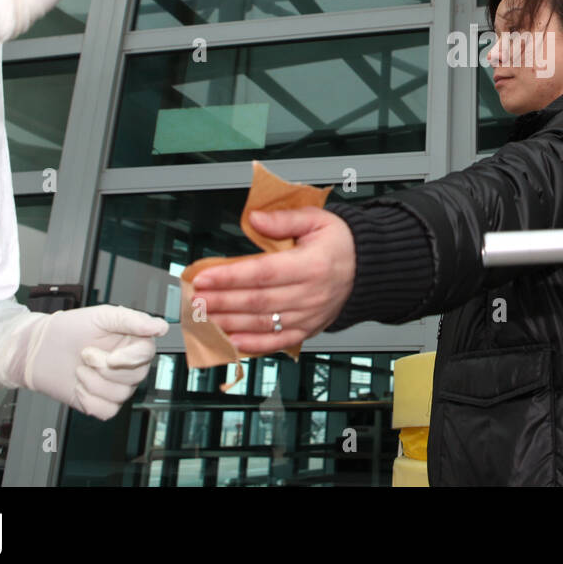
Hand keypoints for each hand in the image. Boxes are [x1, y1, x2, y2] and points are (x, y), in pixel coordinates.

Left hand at [0, 304, 168, 419]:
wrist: (38, 350)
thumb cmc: (69, 329)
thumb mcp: (101, 316)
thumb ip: (132, 320)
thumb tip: (160, 326)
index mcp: (133, 341)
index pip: (147, 354)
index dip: (131, 359)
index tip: (112, 357)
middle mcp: (129, 365)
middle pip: (136, 377)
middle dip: (104, 368)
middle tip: (85, 354)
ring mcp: (116, 385)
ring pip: (120, 395)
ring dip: (93, 383)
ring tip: (80, 368)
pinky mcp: (101, 402)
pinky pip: (107, 410)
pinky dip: (90, 400)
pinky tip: (79, 386)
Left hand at [192, 206, 355, 354]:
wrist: (367, 269)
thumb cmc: (341, 243)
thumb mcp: (317, 219)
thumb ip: (284, 219)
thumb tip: (255, 219)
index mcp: (312, 265)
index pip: (263, 273)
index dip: (230, 276)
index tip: (204, 277)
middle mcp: (310, 294)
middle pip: (257, 301)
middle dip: (221, 301)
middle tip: (195, 299)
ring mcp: (309, 316)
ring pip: (262, 323)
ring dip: (229, 322)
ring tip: (204, 318)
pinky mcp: (308, 330)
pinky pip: (277, 342)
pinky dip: (253, 344)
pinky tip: (231, 341)